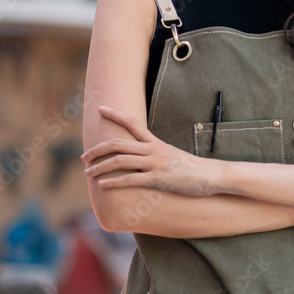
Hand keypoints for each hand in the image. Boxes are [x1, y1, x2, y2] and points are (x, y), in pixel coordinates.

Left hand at [81, 105, 219, 196]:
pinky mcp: (158, 179)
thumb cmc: (190, 167)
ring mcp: (154, 164)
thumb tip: (140, 155)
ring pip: (120, 161)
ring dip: (100, 167)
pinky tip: (102, 185)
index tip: (100, 107)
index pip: (132, 122)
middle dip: (97, 149)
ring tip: (87, 173)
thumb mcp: (170, 154)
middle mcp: (152, 150)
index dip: (114, 114)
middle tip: (83, 157)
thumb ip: (154, 152)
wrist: (210, 176)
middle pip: (118, 144)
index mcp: (154, 142)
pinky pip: (131, 180)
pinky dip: (114, 182)